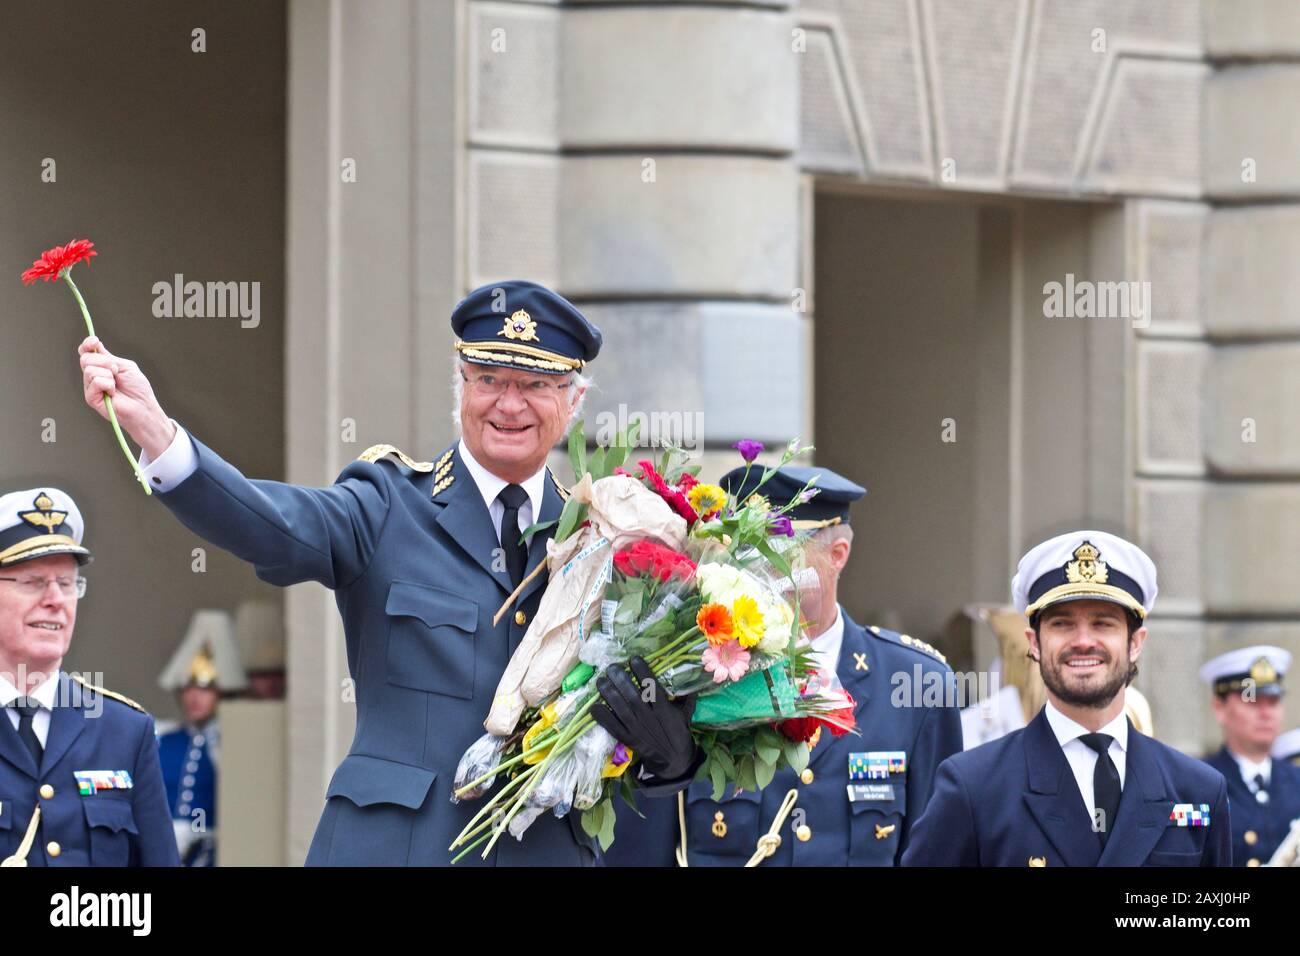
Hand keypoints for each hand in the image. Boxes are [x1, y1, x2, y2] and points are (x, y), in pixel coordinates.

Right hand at [77, 336, 175, 458]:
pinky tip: (113, 393)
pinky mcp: (91, 397)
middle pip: (85, 358)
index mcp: (102, 366)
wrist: (143, 407)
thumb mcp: (125, 367)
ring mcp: (91, 387)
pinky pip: (95, 382)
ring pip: (89, 369)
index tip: (95, 342)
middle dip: (105, 362)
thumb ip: (108, 356)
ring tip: (116, 384)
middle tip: (117, 371)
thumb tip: (95, 344)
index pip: (86, 351)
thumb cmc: (138, 389)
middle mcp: (93, 375)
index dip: (87, 344)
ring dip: (108, 375)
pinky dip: (107, 384)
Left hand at [592, 657, 697, 779]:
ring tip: (600, 681)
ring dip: (609, 694)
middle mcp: (649, 718)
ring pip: (620, 709)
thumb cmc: (679, 731)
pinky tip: (594, 706)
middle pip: (633, 696)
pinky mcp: (628, 739)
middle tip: (611, 667)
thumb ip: (686, 696)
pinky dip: (603, 717)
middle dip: (621, 680)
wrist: (673, 759)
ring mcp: (637, 729)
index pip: (652, 687)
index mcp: (665, 710)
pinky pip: (613, 727)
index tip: (633, 659)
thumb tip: (689, 675)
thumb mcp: (686, 713)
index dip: (642, 672)